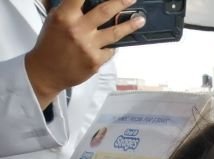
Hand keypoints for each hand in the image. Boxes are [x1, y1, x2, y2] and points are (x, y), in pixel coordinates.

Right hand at [25, 0, 144, 109]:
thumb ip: (70, 10)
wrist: (46, 72)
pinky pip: (111, 50)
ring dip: (130, 25)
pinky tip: (115, 43)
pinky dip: (112, 45)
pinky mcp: (96, 61)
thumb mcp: (54, 20)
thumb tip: (86, 2)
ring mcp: (89, 46)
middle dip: (121, 2)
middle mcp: (78, 30)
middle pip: (104, 11)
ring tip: (141, 19)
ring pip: (115, 33)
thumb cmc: (50, 44)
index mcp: (64, 17)